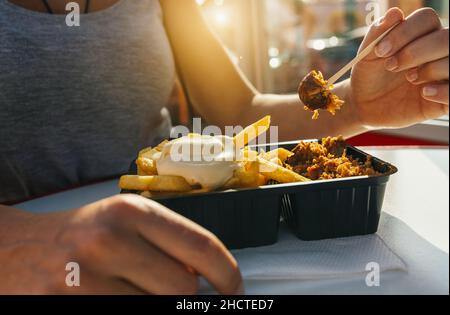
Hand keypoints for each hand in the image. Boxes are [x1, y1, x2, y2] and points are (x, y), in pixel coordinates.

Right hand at [0, 195, 242, 293]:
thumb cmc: (80, 235)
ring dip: (156, 306)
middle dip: (187, 298)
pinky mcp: (67, 306)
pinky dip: (132, 312)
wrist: (15, 249)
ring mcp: (85, 278)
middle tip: (176, 293)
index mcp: (131, 212)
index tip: (235, 289)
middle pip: (183, 290)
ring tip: (136, 290)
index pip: (201, 246)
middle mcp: (109, 240)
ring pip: (156, 310)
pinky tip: (120, 299)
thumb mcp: (124, 224)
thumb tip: (206, 279)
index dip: (228, 274)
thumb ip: (166, 245)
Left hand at [350, 7, 448, 128]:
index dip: (405, 32)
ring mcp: (444, 72)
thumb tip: (394, 13)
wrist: (366, 104)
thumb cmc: (369, 75)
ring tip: (410, 79)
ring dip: (431, 69)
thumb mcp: (367, 56)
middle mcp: (438, 50)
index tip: (380, 51)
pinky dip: (444, 91)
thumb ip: (377, 34)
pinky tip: (425, 93)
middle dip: (416, 52)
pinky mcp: (446, 96)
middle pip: (446, 38)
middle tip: (391, 66)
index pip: (427, 18)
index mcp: (421, 34)